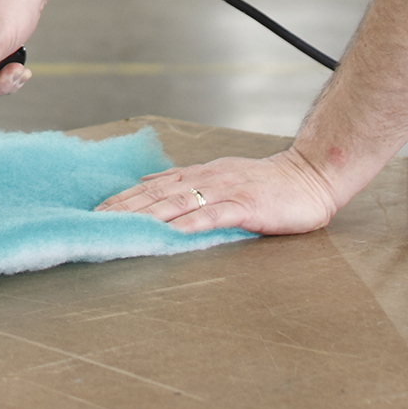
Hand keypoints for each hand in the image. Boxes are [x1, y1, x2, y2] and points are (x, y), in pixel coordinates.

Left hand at [97, 147, 344, 235]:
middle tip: (96, 222)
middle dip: (124, 209)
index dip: (123, 199)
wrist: (311, 175)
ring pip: (178, 204)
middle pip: (156, 195)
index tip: (96, 212)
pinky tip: (170, 234)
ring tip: (122, 228)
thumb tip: (147, 183)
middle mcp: (207, 180)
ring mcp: (226, 192)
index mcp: (198, 174)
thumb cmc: (265, 182)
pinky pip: (213, 216)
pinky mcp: (246, 206)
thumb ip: (186, 181)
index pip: (151, 186)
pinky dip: (189, 225)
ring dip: (147, 217)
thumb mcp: (219, 175)